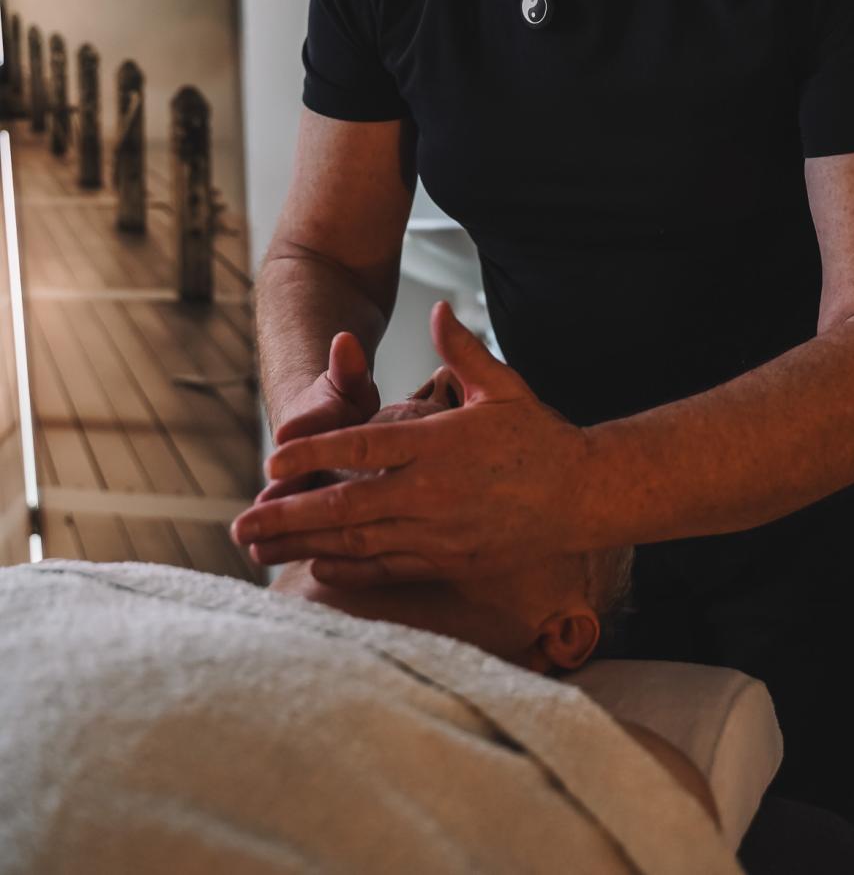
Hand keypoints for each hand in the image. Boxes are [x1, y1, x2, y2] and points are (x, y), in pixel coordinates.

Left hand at [230, 301, 592, 584]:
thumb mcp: (503, 387)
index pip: (360, 449)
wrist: (584, 497)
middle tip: (240, 521)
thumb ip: (462, 350)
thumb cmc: (541, 438)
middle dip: (287, 514)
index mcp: (438, 445)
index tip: (271, 459)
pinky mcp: (448, 562)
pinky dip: (349, 571)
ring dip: (305, 546)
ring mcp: (438, 533)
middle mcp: (431, 493)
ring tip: (261, 549)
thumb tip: (436, 310)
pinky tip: (317, 569)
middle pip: (344, 506)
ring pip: (358, 543)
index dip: (312, 454)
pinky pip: (386, 569)